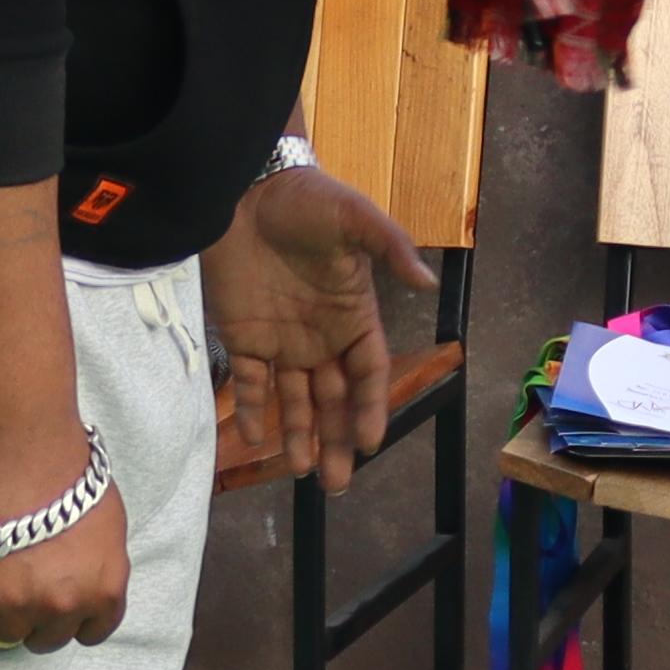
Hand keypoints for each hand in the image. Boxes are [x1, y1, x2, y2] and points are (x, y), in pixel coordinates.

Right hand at [0, 421, 130, 652]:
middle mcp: (62, 605)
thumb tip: (80, 578)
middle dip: (33, 617)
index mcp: (104, 589)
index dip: (70, 618)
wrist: (20, 443)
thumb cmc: (66, 467)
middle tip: (17, 587)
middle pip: (44, 639)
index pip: (91, 632)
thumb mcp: (107, 522)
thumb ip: (97, 563)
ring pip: (2, 636)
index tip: (55, 604)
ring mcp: (13, 604)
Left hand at [203, 162, 434, 492]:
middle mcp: (320, 337)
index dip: (371, 406)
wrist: (245, 187)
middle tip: (338, 482)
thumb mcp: (353, 217)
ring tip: (300, 472)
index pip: (368, 372)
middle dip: (338, 440)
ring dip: (298, 436)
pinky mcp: (241, 335)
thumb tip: (427, 283)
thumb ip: (389, 246)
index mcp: (353, 316)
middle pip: (334, 399)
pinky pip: (248, 382)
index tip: (371, 440)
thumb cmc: (307, 199)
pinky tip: (255, 438)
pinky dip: (251, 410)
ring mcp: (280, 339)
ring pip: (294, 400)